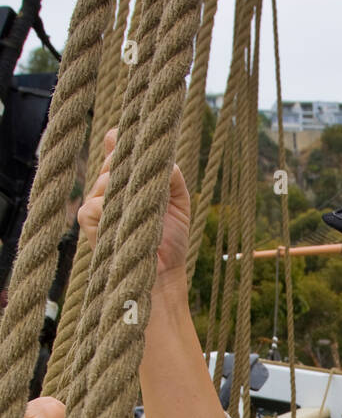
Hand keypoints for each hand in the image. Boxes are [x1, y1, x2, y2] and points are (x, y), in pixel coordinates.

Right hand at [77, 128, 190, 282]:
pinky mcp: (87, 220)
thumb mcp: (179, 201)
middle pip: (113, 158)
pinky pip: (95, 203)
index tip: (143, 147)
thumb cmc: (170, 242)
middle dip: (133, 168)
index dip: (126, 142)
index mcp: (127, 179)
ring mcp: (96, 202)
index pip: (117, 144)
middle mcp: (109, 187)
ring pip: (105, 179)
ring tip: (144, 213)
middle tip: (151, 189)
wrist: (162, 276)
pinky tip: (126, 221)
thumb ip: (171, 174)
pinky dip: (112, 209)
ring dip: (127, 192)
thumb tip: (163, 156)